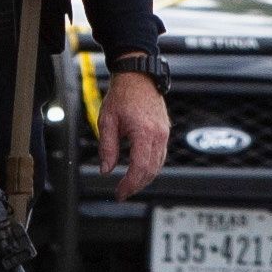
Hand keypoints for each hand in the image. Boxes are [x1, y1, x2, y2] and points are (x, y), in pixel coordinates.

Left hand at [97, 71, 170, 200]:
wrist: (138, 77)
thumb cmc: (122, 96)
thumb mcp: (107, 121)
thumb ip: (107, 148)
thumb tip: (106, 170)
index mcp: (143, 132)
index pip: (139, 167)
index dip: (129, 184)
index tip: (119, 193)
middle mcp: (158, 134)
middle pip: (151, 170)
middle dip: (136, 185)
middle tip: (122, 193)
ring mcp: (164, 133)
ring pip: (158, 165)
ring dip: (144, 179)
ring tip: (129, 185)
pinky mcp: (165, 132)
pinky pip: (161, 156)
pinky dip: (151, 168)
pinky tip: (139, 172)